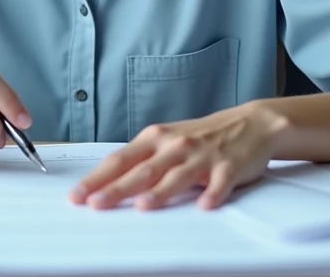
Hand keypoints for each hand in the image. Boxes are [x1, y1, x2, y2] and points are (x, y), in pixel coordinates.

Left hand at [68, 101, 285, 210]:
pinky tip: (206, 205)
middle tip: (96, 204)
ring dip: (160, 191)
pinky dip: (213, 193)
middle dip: (117, 188)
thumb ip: (143, 159)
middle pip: (142, 170)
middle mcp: (175, 145)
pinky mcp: (229, 166)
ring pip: (177, 175)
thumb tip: (108, 182)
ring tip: (143, 205)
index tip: (78, 195)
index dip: (98, 177)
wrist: (251, 123)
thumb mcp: (168, 140)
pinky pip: (220, 182)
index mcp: (156, 138)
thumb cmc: (202, 136)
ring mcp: (202, 155)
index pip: (120, 159)